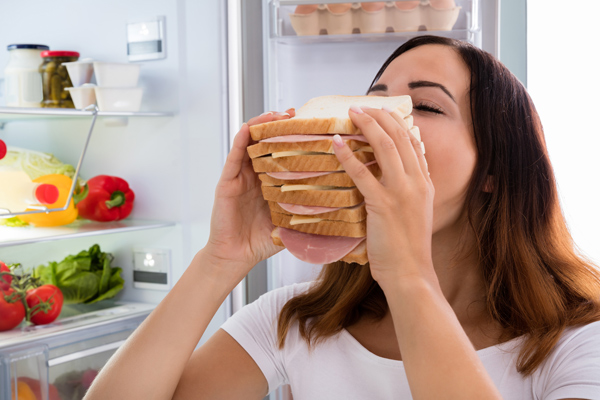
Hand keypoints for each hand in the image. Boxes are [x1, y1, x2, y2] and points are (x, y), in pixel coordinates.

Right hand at [204, 109, 294, 278]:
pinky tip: (248, 128)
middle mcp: (254, 176)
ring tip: (276, 114)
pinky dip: (240, 140)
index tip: (309, 126)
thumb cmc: (260, 243)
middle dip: (279, 125)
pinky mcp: (227, 182)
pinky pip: (234, 157)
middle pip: (266, 142)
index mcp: (269, 184)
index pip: (282, 154)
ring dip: (261, 125)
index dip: (293, 139)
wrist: (235, 258)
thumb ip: (307, 217)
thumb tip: (338, 215)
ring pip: (249, 143)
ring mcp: (240, 177)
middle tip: (294, 114)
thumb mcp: (290, 226)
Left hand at [332, 106, 434, 286]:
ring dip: (367, 126)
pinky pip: (362, 173)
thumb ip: (407, 193)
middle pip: (400, 137)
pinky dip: (348, 156)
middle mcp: (417, 183)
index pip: (413, 143)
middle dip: (380, 116)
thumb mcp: (415, 214)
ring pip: (385, 147)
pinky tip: (336, 144)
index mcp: (425, 184)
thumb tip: (390, 179)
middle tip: (362, 107)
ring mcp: (401, 192)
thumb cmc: (408, 249)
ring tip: (351, 114)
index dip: (396, 123)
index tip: (381, 112)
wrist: (411, 274)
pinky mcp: (383, 205)